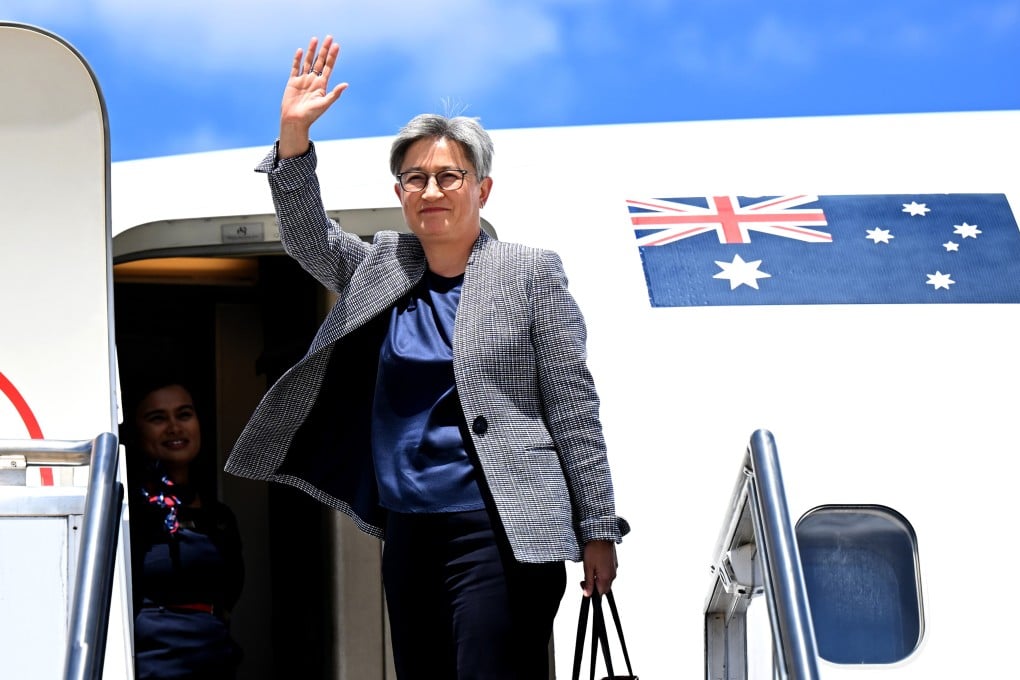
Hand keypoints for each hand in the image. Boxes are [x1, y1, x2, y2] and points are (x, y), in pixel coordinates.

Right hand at [278, 35, 348, 157]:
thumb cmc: (311, 115)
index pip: (329, 67)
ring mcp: (303, 80)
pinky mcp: (293, 82)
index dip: (333, 56)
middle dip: (324, 50)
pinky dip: (297, 59)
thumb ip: (335, 93)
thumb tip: (346, 84)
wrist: (295, 120)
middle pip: (320, 61)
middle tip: (329, 37)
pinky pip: (295, 68)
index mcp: (322, 85)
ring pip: (308, 62)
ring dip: (311, 51)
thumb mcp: (325, 104)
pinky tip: (300, 51)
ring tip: (315, 39)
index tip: (336, 45)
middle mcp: (313, 80)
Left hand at [581, 539, 617, 595]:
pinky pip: (609, 572)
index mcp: (606, 578)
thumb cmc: (594, 550)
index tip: (583, 585)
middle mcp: (612, 575)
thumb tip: (587, 594)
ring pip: (606, 580)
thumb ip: (588, 583)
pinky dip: (602, 572)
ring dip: (598, 579)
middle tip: (585, 578)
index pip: (600, 594)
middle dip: (595, 586)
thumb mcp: (588, 568)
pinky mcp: (614, 563)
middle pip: (604, 588)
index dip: (590, 592)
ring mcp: (614, 569)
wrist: (602, 536)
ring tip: (590, 569)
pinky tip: (596, 564)